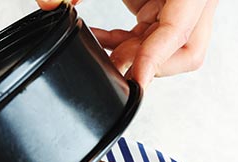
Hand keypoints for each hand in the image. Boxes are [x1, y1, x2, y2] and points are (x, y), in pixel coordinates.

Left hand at [37, 0, 217, 86]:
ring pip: (168, 49)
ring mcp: (178, 1)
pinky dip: (123, 43)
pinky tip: (98, 38)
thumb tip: (50, 2)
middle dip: (153, 64)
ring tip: (103, 52)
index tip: (135, 79)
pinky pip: (148, 36)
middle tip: (119, 67)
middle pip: (187, 51)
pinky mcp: (159, 2)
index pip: (182, 32)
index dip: (156, 60)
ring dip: (135, 56)